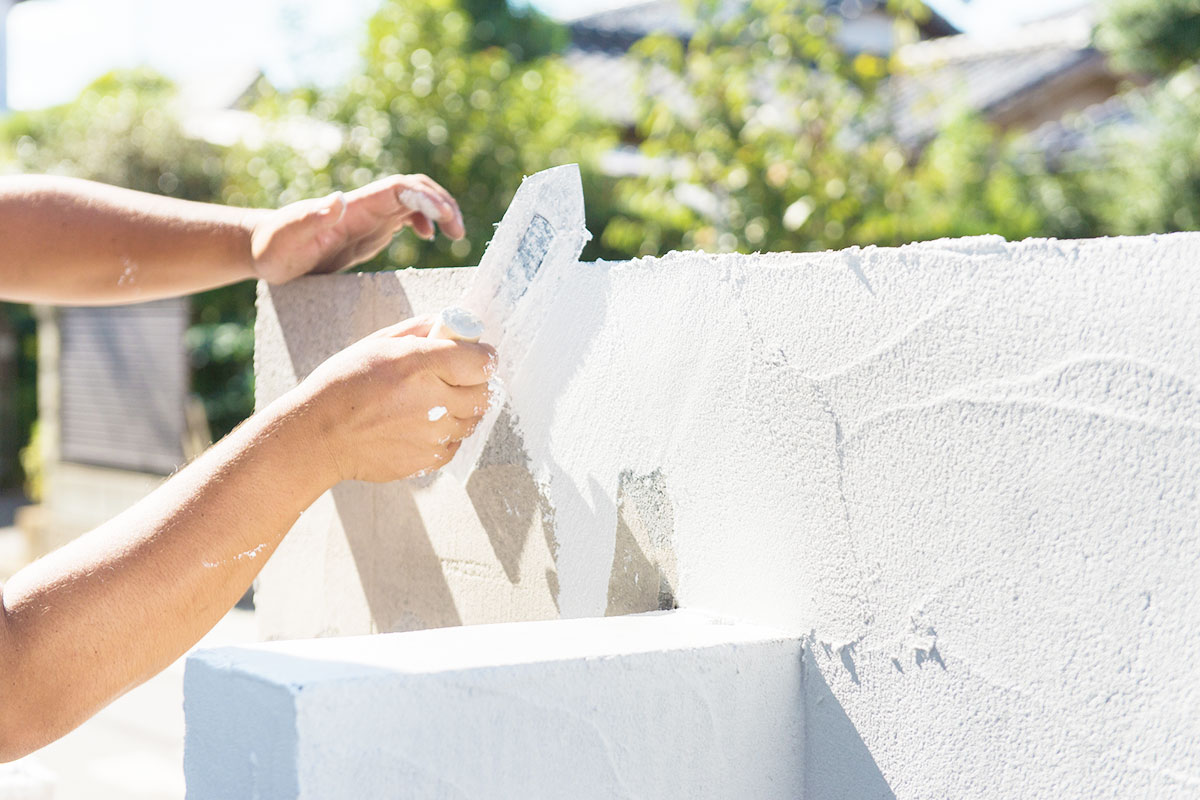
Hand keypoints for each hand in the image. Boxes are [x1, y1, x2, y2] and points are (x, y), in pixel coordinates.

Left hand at [249, 175, 465, 284]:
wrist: (265, 250)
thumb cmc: (274, 248)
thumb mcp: (288, 238)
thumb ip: (311, 218)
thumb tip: (338, 198)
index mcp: (353, 206)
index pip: (399, 189)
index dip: (426, 198)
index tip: (445, 219)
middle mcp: (366, 205)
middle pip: (415, 189)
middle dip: (442, 203)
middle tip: (458, 231)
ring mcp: (370, 215)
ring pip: (415, 200)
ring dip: (440, 211)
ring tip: (456, 234)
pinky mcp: (370, 228)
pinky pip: (406, 215)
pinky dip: (425, 221)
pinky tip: (429, 239)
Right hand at [293, 316, 494, 482]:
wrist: (319, 436)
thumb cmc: (343, 385)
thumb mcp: (377, 344)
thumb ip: (418, 331)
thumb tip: (447, 323)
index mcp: (420, 365)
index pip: (482, 362)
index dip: (482, 357)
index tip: (475, 356)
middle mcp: (433, 400)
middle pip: (483, 392)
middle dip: (473, 383)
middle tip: (452, 379)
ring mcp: (433, 434)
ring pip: (471, 419)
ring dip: (460, 409)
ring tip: (429, 403)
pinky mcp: (428, 460)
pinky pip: (455, 443)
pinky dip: (445, 434)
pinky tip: (419, 425)